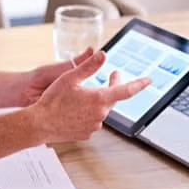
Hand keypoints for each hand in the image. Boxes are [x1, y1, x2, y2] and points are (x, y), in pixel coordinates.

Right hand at [25, 51, 149, 142]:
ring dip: (97, 100)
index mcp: (100, 99)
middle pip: (113, 98)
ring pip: (101, 110)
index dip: (139, 84)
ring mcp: (94, 126)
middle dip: (113, 86)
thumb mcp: (70, 77)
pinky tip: (74, 108)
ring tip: (82, 94)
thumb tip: (103, 55)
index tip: (149, 81)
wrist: (39, 124)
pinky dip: (88, 112)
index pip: (126, 90)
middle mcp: (100, 114)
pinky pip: (92, 120)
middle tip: (112, 75)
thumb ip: (89, 66)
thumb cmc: (52, 100)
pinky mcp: (86, 133)